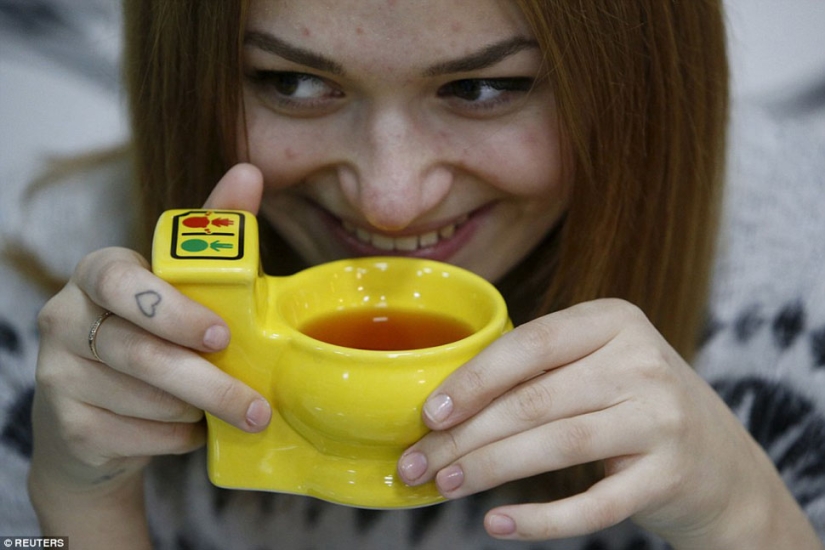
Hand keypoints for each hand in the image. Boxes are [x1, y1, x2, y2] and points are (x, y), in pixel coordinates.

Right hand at [28, 164, 268, 540]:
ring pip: (145, 398)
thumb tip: (250, 172)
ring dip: (196, 411)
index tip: (221, 336)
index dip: (172, 311)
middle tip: (256, 405)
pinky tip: (189, 430)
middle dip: (208, 384)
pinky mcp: (66, 426)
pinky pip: (137, 437)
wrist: (96, 421)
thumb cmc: (151, 337)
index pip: (121, 281)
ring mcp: (57, 374)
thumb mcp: (178, 285)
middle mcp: (64, 317)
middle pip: (140, 353)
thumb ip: (210, 235)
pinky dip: (176, 439)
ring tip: (225, 410)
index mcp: (96, 274)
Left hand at [398, 299, 820, 547]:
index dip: (474, 379)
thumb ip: (539, 371)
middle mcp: (642, 361)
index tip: (430, 413)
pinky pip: (594, 504)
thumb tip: (445, 405)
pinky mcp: (670, 475)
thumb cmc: (635, 407)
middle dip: (466, 435)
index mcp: (615, 321)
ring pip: (556, 445)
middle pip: (534, 400)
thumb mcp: (598, 366)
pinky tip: (499, 522)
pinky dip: (541, 518)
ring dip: (490, 469)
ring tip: (445, 486)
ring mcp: (661, 418)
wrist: (723, 466)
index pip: (531, 343)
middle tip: (418, 463)